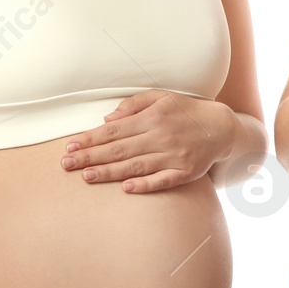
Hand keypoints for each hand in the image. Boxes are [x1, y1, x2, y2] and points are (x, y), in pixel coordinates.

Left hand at [61, 90, 232, 192]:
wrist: (222, 127)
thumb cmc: (186, 111)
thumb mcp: (162, 98)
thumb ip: (134, 105)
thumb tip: (107, 119)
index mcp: (153, 117)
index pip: (114, 130)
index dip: (90, 139)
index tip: (70, 147)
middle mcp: (162, 136)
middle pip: (120, 149)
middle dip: (91, 157)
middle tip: (66, 165)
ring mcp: (174, 155)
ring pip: (136, 166)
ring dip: (110, 172)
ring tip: (86, 176)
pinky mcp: (186, 172)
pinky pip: (163, 180)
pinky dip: (145, 185)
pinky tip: (126, 189)